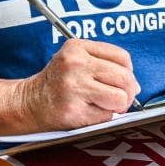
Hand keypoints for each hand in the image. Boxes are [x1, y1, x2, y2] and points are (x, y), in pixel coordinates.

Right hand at [20, 39, 138, 129]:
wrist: (28, 103)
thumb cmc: (58, 84)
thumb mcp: (77, 62)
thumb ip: (106, 65)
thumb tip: (136, 86)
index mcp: (77, 47)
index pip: (122, 57)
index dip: (128, 72)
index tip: (121, 82)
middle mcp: (74, 64)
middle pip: (124, 77)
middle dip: (128, 92)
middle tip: (118, 99)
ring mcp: (73, 87)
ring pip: (120, 97)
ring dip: (117, 106)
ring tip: (102, 105)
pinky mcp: (73, 110)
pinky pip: (107, 115)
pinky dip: (103, 117)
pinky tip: (87, 112)